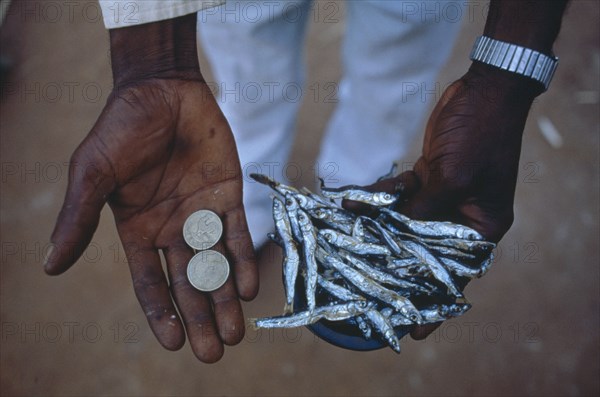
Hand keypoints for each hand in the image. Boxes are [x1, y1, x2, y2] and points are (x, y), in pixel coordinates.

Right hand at [44, 15, 257, 362]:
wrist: (162, 89)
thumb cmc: (121, 128)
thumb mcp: (94, 174)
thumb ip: (79, 219)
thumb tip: (50, 266)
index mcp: (137, 231)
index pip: (150, 282)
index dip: (161, 313)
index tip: (174, 344)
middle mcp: (171, 229)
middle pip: (188, 283)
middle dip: (200, 318)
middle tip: (214, 352)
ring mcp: (201, 214)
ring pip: (217, 265)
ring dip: (226, 299)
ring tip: (236, 333)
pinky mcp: (228, 195)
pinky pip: (239, 234)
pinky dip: (244, 260)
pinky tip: (249, 287)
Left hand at [347, 63, 537, 339]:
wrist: (483, 90)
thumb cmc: (479, 135)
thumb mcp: (450, 178)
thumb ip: (421, 211)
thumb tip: (389, 239)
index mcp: (481, 227)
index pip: (456, 276)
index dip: (433, 304)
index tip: (414, 333)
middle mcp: (462, 218)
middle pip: (425, 252)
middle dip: (394, 265)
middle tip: (365, 288)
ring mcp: (445, 198)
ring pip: (406, 224)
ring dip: (378, 226)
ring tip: (346, 239)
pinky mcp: (430, 179)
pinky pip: (400, 197)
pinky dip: (379, 198)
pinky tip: (352, 201)